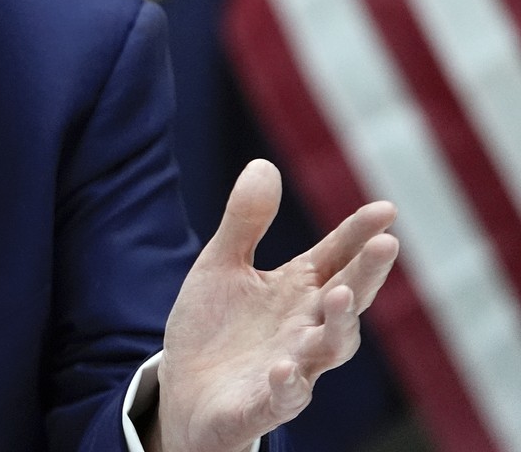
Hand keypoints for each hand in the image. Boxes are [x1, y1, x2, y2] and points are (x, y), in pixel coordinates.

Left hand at [150, 159, 398, 451]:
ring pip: (326, 351)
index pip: (336, 258)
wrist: (183, 394)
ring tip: (339, 295)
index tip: (386, 209)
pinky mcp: (261, 405)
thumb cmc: (214, 328)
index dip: (359, 234)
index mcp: (297, 291)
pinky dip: (288, 385)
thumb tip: (264, 164)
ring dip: (337, 326)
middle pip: (345, 301)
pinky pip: (282, 399)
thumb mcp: (221, 265)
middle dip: (366, 275)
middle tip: (387, 245)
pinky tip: (284, 368)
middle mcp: (303, 329)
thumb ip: (245, 221)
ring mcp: (288, 369)